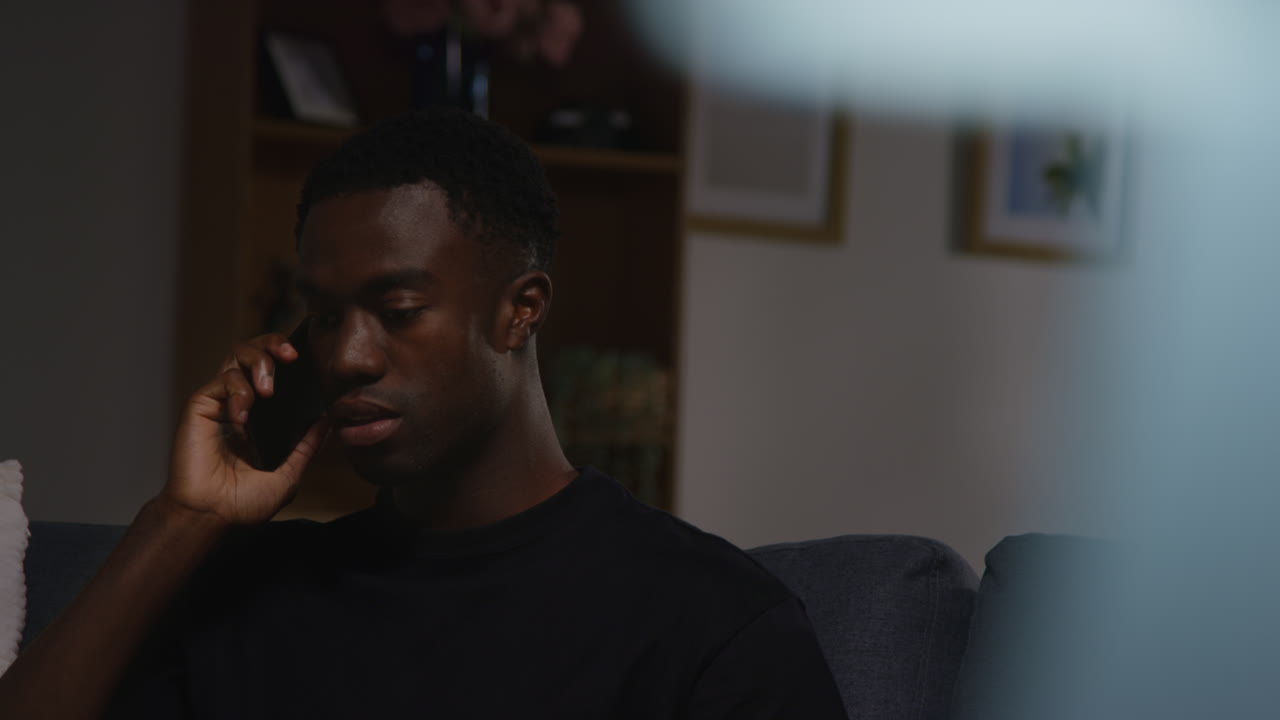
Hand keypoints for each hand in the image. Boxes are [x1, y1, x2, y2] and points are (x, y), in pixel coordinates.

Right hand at [164, 333, 328, 525]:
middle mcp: (236, 403)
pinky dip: (238, 392)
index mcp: (257, 417)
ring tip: (269, 391)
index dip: (283, 356)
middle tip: (291, 354)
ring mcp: (218, 403)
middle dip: (272, 344)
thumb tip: (327, 423)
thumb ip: (306, 448)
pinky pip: (222, 381)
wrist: (212, 516)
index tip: (304, 357)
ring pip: (235, 356)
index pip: (270, 371)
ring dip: (258, 365)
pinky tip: (241, 417)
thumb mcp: (287, 474)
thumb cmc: (242, 503)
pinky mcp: (200, 407)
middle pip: (251, 351)